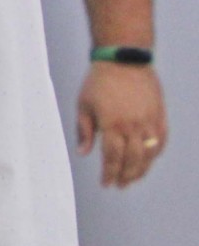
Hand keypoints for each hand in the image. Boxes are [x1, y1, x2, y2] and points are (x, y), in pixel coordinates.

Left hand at [76, 63, 167, 187]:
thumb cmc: (99, 81)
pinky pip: (161, 140)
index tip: (106, 184)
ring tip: (133, 178)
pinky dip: (156, 153)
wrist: (124, 59)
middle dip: (126, 176)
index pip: (112, 158)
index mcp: (112, 124)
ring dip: (142, 169)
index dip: (109, 173)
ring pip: (150, 154)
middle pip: (133, 160)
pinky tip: (149, 159)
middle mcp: (133, 126)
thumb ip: (85, 131)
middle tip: (120, 185)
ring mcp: (149, 121)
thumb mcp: (83, 104)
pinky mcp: (160, 115)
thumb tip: (83, 153)